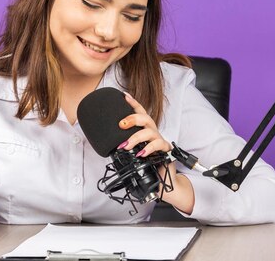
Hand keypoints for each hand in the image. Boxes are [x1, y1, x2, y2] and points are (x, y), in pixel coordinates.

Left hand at [118, 93, 194, 213]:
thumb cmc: (148, 163)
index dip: (133, 103)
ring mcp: (159, 139)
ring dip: (136, 137)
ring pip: (149, 131)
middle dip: (132, 118)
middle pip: (145, 117)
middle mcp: (153, 131)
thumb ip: (125, 146)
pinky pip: (157, 145)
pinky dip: (148, 149)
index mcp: (145, 129)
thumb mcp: (134, 152)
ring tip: (126, 145)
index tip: (123, 95)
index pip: (139, 112)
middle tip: (121, 124)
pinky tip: (141, 153)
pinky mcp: (165, 150)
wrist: (162, 180)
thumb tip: (108, 146)